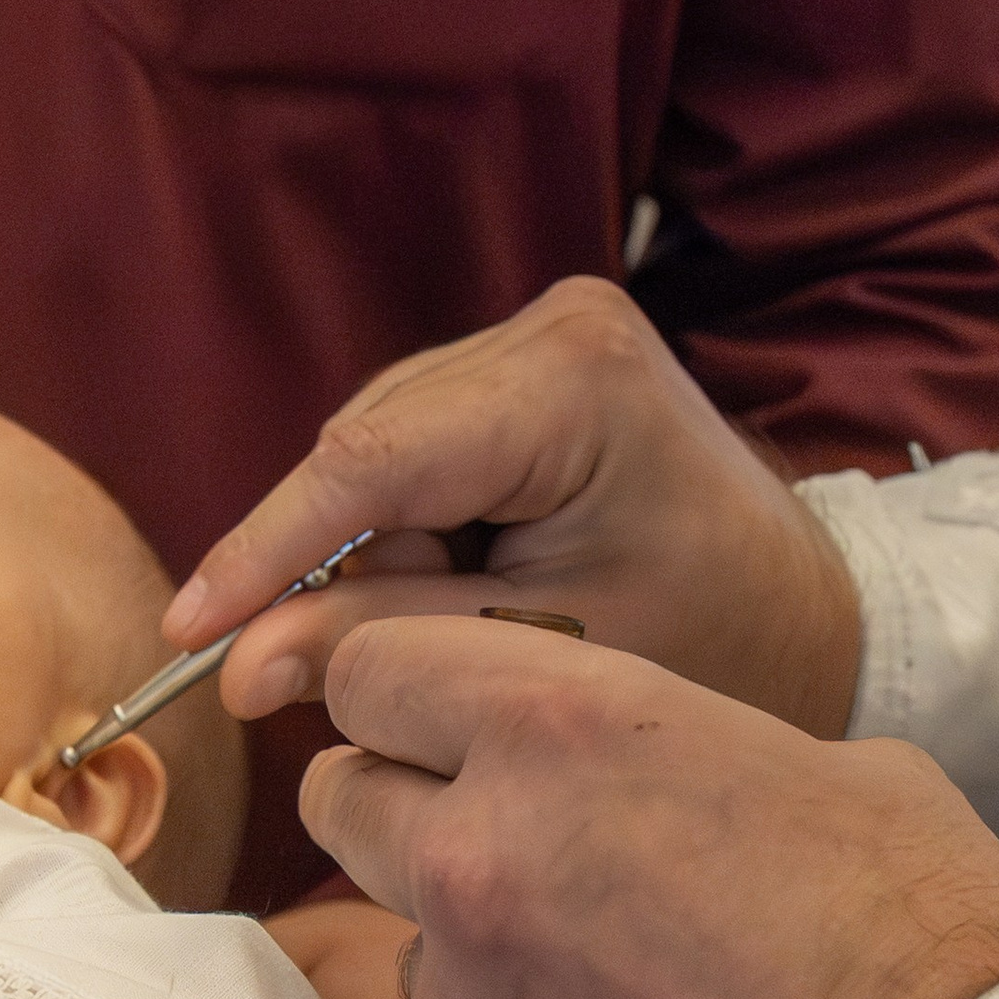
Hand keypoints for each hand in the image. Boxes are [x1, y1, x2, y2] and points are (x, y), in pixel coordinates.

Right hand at [162, 276, 862, 732]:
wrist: (810, 613)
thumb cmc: (712, 645)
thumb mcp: (541, 654)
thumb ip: (384, 643)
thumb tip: (238, 670)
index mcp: (575, 384)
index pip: (371, 462)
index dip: (265, 551)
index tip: (188, 633)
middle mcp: (554, 326)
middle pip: (366, 451)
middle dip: (340, 566)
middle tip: (356, 672)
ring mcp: (542, 330)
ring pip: (377, 448)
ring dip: (380, 547)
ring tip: (464, 617)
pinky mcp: (528, 356)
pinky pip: (412, 442)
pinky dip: (409, 523)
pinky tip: (464, 577)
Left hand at [304, 618, 998, 998]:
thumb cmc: (917, 948)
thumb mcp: (820, 770)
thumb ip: (671, 745)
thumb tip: (640, 764)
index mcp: (557, 729)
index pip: (371, 664)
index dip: (407, 692)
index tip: (441, 719)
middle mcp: (476, 853)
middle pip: (339, 793)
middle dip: (401, 802)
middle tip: (501, 834)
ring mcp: (464, 997)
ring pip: (401, 933)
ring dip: (468, 939)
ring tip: (610, 974)